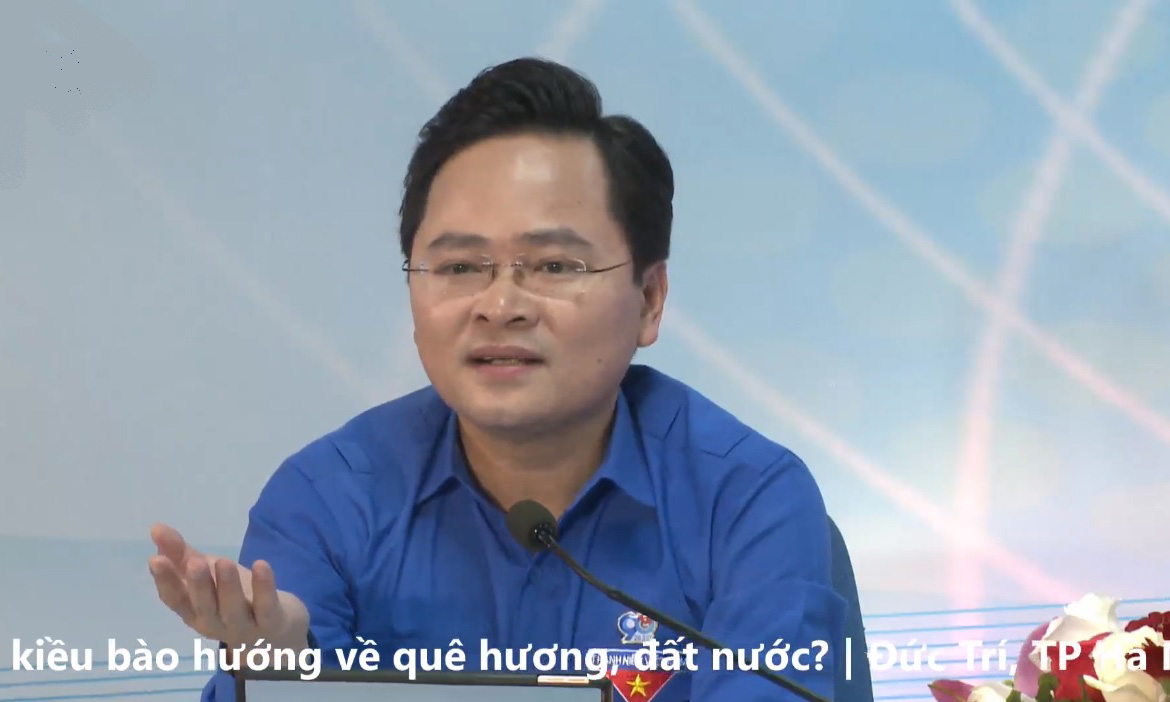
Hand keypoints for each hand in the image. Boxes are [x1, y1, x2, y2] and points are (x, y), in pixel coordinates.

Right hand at [148, 523, 309, 650]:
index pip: (176, 600)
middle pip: (204, 606)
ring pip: (233, 609)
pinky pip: (267, 607)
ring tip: (224, 561)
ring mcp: (244, 627)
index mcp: (195, 612)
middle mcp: (215, 624)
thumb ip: (181, 554)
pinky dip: (264, 588)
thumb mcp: (208, 574)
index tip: (156, 560)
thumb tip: (156, 528)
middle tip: (194, 563)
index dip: (165, 582)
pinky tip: (261, 564)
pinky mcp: (272, 623)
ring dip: (228, 586)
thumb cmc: (235, 598)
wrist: (279, 628)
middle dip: (198, 585)